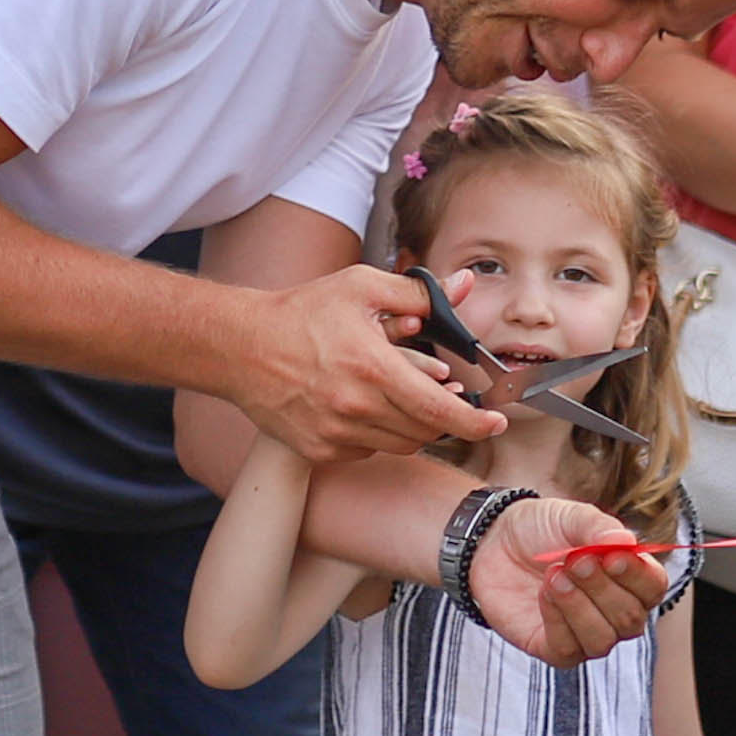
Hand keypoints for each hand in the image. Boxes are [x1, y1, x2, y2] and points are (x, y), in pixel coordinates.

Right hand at [236, 267, 502, 462]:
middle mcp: (356, 408)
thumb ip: (419, 293)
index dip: (475, 421)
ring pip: (400, 443)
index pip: (440, 410)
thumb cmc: (300, 313)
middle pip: (425, 430)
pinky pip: (368, 449)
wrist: (241, 347)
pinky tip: (362, 404)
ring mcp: (336, 434)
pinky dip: (378, 432)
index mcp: (372, 368)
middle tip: (443, 393)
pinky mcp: (319, 450)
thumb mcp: (361, 288)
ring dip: (412, 423)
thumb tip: (463, 286)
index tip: (494, 421)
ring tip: (399, 392)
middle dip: (443, 414)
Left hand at [468, 496, 666, 667]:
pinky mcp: (552, 648)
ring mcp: (584, 634)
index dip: (637, 576)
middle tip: (574, 560)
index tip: (612, 556)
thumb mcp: (570, 516)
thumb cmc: (540, 529)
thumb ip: (598, 527)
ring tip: (553, 575)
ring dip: (578, 606)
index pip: (654, 588)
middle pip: (630, 619)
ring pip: (602, 641)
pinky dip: (557, 620)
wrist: (493, 541)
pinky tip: (544, 592)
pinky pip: (569, 650)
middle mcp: (613, 612)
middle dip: (601, 589)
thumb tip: (625, 542)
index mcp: (628, 578)